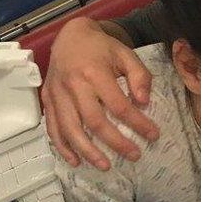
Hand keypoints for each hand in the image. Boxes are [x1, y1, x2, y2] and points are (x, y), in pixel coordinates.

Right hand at [41, 17, 158, 169]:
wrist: (70, 35)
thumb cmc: (101, 47)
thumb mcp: (126, 54)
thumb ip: (139, 76)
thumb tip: (144, 102)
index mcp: (94, 72)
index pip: (118, 105)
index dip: (137, 123)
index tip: (153, 135)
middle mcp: (73, 85)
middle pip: (94, 121)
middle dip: (115, 142)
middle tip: (134, 155)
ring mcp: (57, 94)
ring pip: (70, 129)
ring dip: (87, 151)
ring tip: (105, 166)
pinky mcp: (47, 100)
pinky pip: (52, 127)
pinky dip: (62, 147)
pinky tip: (75, 161)